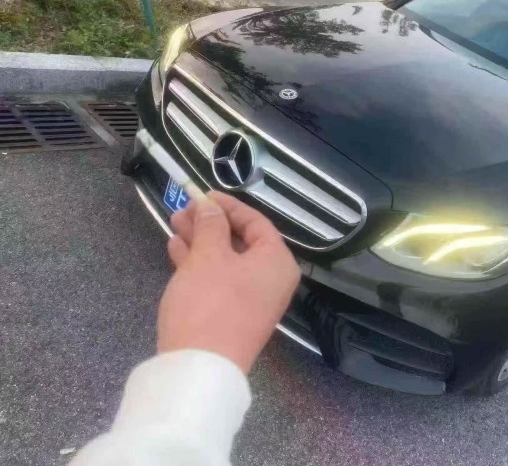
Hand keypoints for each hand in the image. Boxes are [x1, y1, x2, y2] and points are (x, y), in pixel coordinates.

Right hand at [159, 191, 299, 372]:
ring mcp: (252, 300)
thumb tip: (208, 204)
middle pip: (241, 241)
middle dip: (210, 223)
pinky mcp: (232, 315)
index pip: (257, 222)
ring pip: (226, 260)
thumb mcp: (208, 256)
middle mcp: (271, 280)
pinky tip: (175, 249)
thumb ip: (210, 224)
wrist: (198, 369)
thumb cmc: (210, 303)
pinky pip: (218, 279)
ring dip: (201, 240)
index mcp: (277, 262)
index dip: (228, 205)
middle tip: (182, 209)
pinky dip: (199, 263)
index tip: (201, 194)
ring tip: (174, 223)